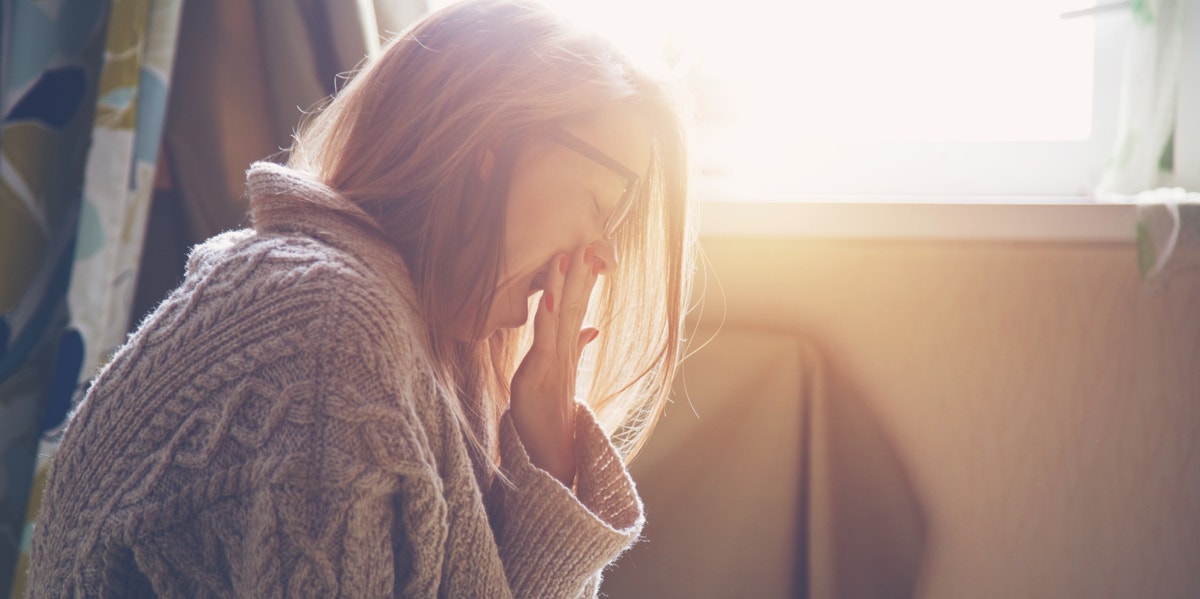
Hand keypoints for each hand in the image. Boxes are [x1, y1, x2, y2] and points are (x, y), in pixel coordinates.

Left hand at [510, 245, 603, 485]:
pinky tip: (551, 296)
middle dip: (583, 273)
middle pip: (577, 305)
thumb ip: (576, 349)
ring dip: (567, 284)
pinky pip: (545, 341)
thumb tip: (592, 328)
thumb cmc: (552, 418)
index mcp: (568, 350)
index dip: (585, 278)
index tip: (592, 249)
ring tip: (572, 254)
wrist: (553, 456)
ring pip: (564, 317)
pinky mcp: (539, 375)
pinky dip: (548, 317)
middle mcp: (565, 352)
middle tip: (591, 240)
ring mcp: (554, 363)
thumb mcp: (562, 377)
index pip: (579, 306)